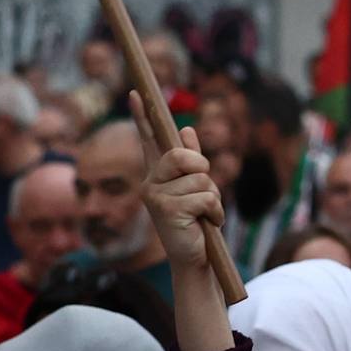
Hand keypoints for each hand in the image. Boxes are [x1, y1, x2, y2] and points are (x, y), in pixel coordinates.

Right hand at [142, 114, 223, 273]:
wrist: (195, 258)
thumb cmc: (196, 223)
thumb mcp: (196, 189)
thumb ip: (191, 161)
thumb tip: (185, 130)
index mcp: (157, 175)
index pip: (149, 140)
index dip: (142, 116)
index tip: (136, 93)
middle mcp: (150, 182)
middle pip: (181, 156)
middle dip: (201, 170)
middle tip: (203, 189)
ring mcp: (155, 196)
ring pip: (200, 179)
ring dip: (212, 198)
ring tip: (204, 215)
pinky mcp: (166, 210)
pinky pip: (205, 196)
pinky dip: (215, 211)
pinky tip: (206, 224)